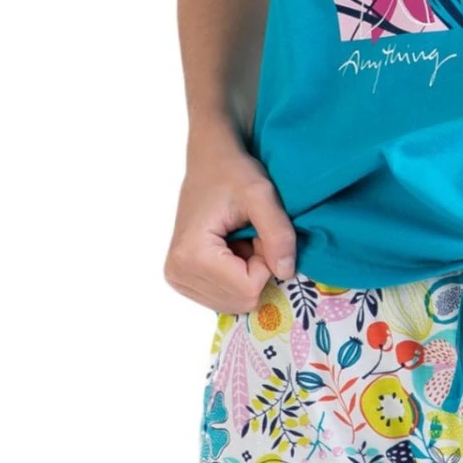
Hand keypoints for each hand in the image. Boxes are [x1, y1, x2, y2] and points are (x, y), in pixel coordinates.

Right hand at [164, 127, 295, 314]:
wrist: (211, 161)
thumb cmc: (233, 172)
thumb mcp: (262, 195)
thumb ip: (278, 233)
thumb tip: (286, 273)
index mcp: (190, 256)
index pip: (246, 289)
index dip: (264, 262)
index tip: (257, 232)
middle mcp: (177, 274)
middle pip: (239, 301)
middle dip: (256, 270)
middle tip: (250, 236)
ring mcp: (177, 279)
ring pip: (234, 302)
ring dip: (248, 273)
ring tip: (240, 240)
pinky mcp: (183, 279)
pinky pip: (225, 296)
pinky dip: (237, 276)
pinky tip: (232, 249)